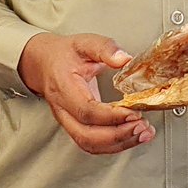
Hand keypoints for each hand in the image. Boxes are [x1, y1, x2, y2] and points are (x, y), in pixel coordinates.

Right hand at [17, 33, 154, 154]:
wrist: (43, 63)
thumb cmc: (64, 54)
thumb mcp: (85, 43)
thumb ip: (105, 48)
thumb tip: (124, 59)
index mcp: (65, 88)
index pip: (86, 110)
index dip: (111, 116)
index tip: (134, 113)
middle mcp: (63, 110)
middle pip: (87, 135)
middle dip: (118, 135)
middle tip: (142, 126)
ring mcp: (67, 121)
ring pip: (89, 144)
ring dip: (119, 143)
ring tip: (143, 133)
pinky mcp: (76, 126)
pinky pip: (92, 143)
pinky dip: (114, 145)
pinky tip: (133, 136)